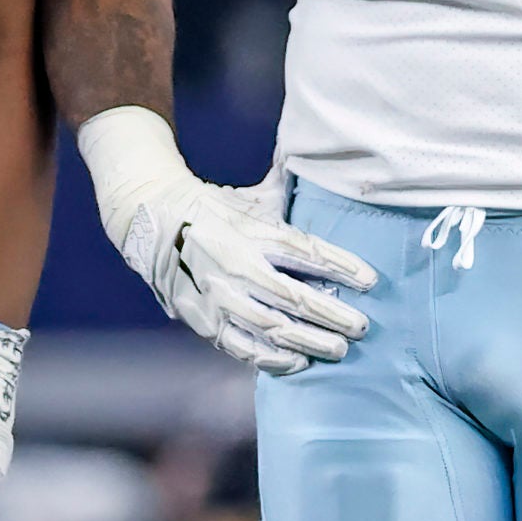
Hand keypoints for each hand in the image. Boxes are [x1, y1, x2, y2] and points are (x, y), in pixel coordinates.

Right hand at [78, 108, 376, 375]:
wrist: (151, 220)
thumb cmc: (211, 207)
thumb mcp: (251, 196)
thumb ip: (288, 185)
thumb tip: (319, 157)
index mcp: (252, 232)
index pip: (306, 252)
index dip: (342, 267)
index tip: (370, 280)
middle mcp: (237, 266)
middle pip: (295, 298)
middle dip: (334, 315)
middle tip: (362, 327)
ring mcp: (219, 297)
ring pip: (272, 329)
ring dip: (310, 342)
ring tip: (339, 350)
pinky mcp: (204, 320)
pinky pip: (242, 348)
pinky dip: (273, 360)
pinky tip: (298, 363)